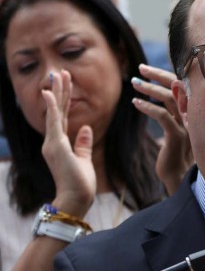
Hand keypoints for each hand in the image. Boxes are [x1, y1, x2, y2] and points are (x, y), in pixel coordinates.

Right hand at [41, 70, 95, 216]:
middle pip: (57, 111)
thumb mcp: (84, 159)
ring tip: (59, 75)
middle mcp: (52, 141)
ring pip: (55, 112)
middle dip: (60, 90)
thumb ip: (83, 143)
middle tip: (61, 72)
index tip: (65, 84)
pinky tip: (51, 92)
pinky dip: (52, 106)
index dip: (63, 100)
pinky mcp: (55, 146)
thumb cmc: (80, 183)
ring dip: (57, 92)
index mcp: (59, 144)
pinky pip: (54, 122)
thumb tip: (86, 128)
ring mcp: (52, 143)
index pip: (61, 117)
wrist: (76, 198)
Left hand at [132, 64, 191, 194]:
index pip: (181, 86)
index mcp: (193, 111)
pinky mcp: (177, 136)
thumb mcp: (175, 129)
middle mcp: (193, 115)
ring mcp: (186, 125)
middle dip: (157, 75)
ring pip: (169, 99)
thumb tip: (160, 100)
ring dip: (150, 89)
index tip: (147, 70)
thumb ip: (172, 114)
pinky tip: (136, 104)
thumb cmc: (174, 153)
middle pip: (177, 87)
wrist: (178, 177)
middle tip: (140, 69)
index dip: (164, 75)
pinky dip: (148, 107)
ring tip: (134, 84)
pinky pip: (162, 116)